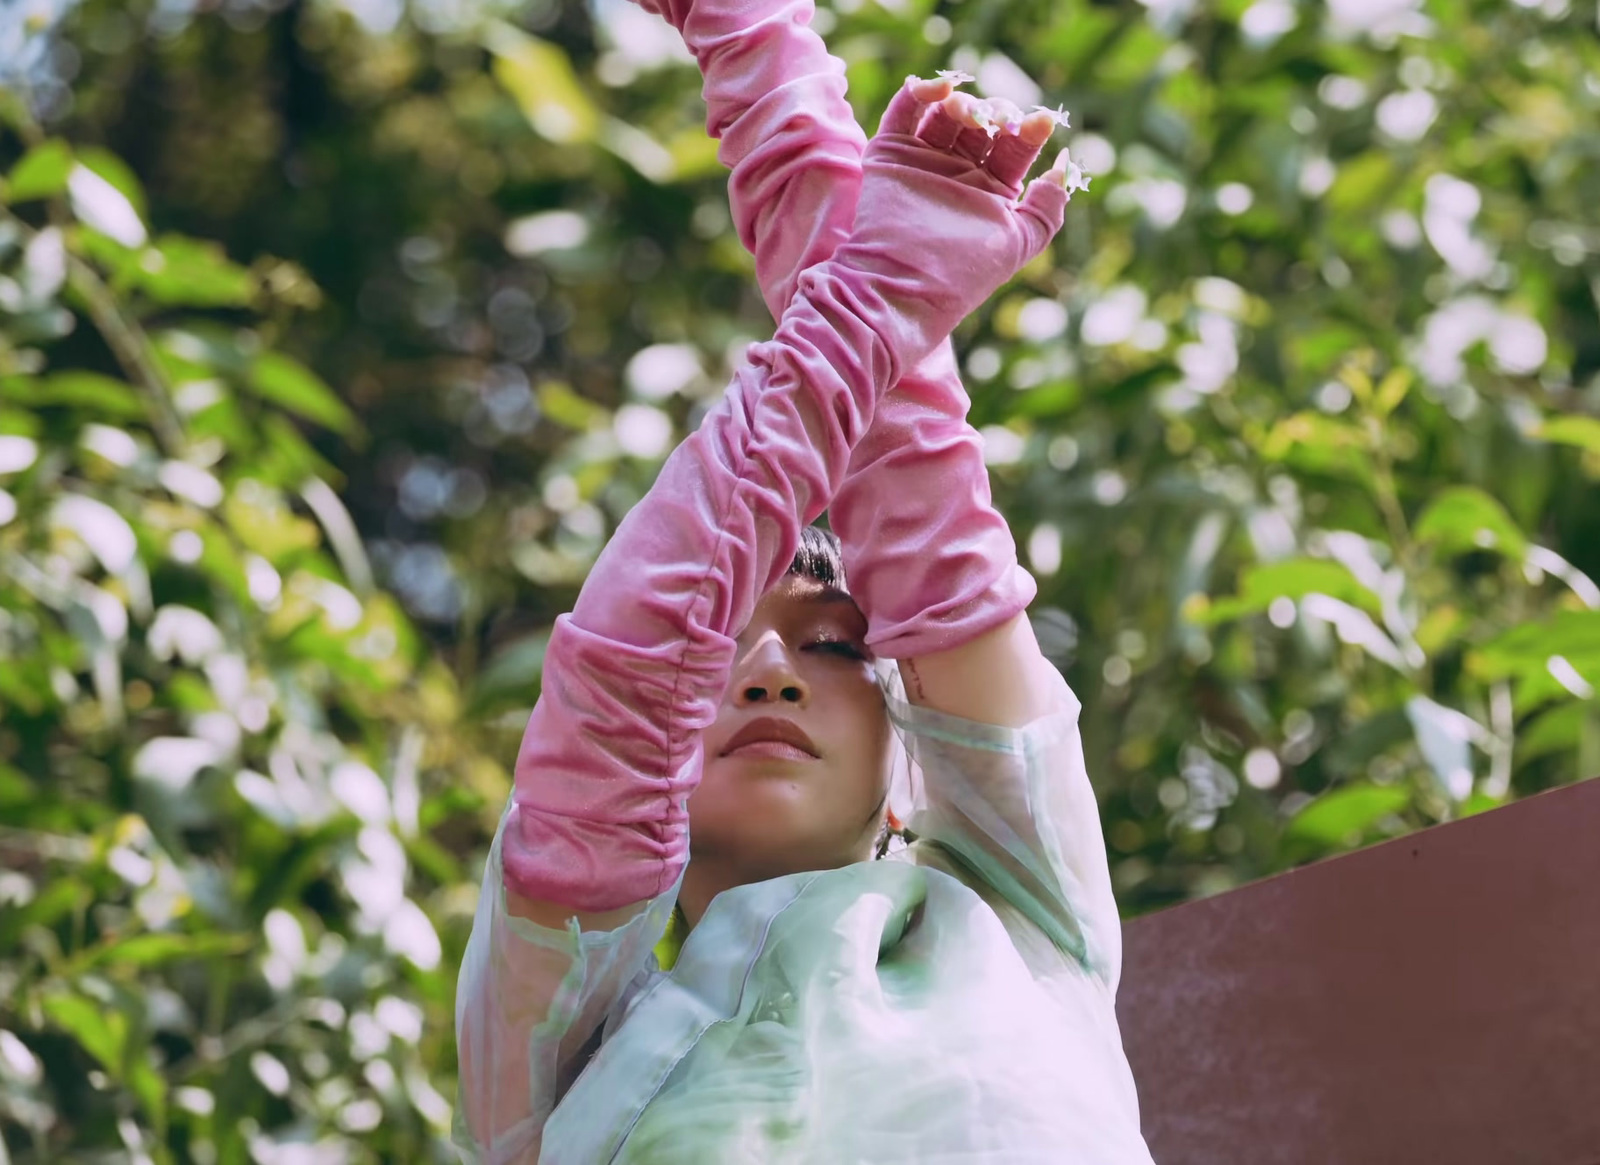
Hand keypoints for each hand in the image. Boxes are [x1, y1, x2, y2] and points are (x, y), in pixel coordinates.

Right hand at [817, 74, 1074, 369]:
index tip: (1042, 121)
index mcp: (991, 192)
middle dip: (994, 114)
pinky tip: (941, 90)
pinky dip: (920, 91)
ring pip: (945, 113)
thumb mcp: (1019, 242)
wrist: (902, 288)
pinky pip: (904, 111)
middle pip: (981, 124)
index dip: (1030, 129)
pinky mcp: (890, 155)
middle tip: (997, 120)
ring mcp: (923, 162)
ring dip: (962, 103)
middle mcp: (958, 174)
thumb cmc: (963, 272)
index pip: (1015, 147)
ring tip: (969, 112)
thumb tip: (1064, 168)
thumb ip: (1047, 207)